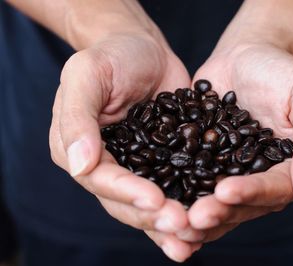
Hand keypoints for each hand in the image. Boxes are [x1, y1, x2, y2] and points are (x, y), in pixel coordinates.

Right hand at [49, 33, 200, 261]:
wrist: (143, 48)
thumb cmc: (112, 55)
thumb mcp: (88, 75)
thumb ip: (77, 117)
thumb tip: (78, 165)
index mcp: (77, 149)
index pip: (100, 179)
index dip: (127, 193)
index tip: (155, 202)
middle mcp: (106, 164)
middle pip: (125, 201)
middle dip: (153, 217)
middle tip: (182, 225)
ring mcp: (136, 166)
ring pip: (150, 204)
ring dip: (169, 224)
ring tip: (193, 238)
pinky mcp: (163, 162)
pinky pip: (173, 188)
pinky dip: (185, 207)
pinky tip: (203, 227)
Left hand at [185, 42, 292, 240]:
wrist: (246, 55)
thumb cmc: (281, 70)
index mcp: (291, 167)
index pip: (275, 188)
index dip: (251, 193)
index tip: (224, 192)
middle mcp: (260, 176)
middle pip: (242, 204)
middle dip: (218, 212)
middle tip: (192, 219)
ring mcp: (229, 171)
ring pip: (215, 200)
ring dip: (195, 214)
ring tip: (171, 222)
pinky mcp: (205, 162)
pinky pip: (191, 180)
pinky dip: (178, 194)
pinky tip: (158, 202)